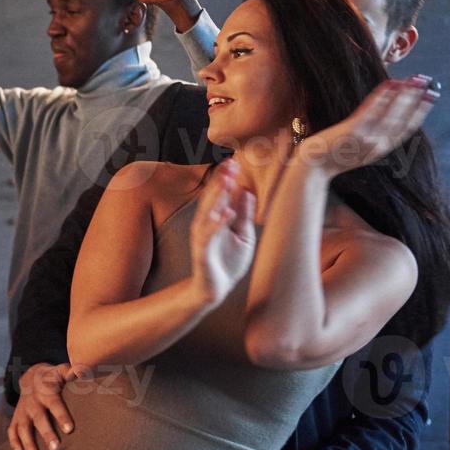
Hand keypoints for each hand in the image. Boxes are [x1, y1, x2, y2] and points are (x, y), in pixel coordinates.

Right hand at [7, 362, 76, 449]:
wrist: (31, 376)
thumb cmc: (53, 377)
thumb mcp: (61, 371)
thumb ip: (71, 372)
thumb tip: (81, 371)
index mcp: (46, 390)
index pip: (54, 403)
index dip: (61, 415)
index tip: (69, 429)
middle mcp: (32, 401)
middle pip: (38, 418)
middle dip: (46, 433)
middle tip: (55, 448)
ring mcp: (22, 410)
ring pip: (23, 427)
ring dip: (28, 443)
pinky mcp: (16, 417)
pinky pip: (12, 430)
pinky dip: (14, 442)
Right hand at [189, 160, 255, 303]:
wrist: (216, 288)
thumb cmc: (228, 260)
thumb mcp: (243, 234)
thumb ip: (243, 214)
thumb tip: (246, 191)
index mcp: (215, 218)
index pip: (219, 194)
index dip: (226, 177)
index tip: (235, 160)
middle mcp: (205, 224)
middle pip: (212, 198)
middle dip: (221, 180)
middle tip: (231, 163)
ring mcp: (202, 237)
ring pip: (208, 212)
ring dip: (217, 196)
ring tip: (227, 181)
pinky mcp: (203, 252)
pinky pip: (208, 236)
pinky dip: (216, 224)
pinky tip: (226, 213)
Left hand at [295, 77, 438, 176]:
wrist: (313, 167)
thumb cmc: (333, 156)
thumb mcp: (359, 148)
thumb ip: (373, 136)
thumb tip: (383, 114)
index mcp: (381, 149)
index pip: (407, 128)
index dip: (421, 112)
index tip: (431, 96)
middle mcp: (378, 145)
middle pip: (403, 120)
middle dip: (417, 100)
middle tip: (428, 83)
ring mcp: (366, 138)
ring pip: (392, 115)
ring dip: (405, 96)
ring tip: (415, 80)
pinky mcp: (353, 131)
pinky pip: (371, 111)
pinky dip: (383, 97)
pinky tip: (390, 83)